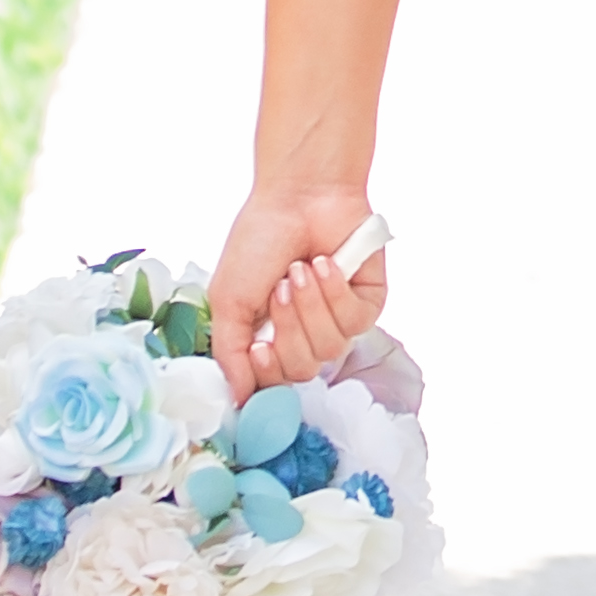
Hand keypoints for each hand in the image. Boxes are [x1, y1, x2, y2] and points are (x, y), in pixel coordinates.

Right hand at [210, 183, 388, 398]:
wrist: (297, 194)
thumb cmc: (259, 240)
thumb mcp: (228, 299)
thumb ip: (229, 353)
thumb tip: (235, 401)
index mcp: (270, 336)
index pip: (272, 382)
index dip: (268, 373)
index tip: (258, 348)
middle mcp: (306, 334)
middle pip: (302, 370)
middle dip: (288, 329)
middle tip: (279, 288)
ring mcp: (338, 320)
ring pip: (329, 348)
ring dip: (310, 306)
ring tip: (300, 270)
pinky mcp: (368, 303)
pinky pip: (355, 322)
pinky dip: (335, 292)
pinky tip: (326, 264)